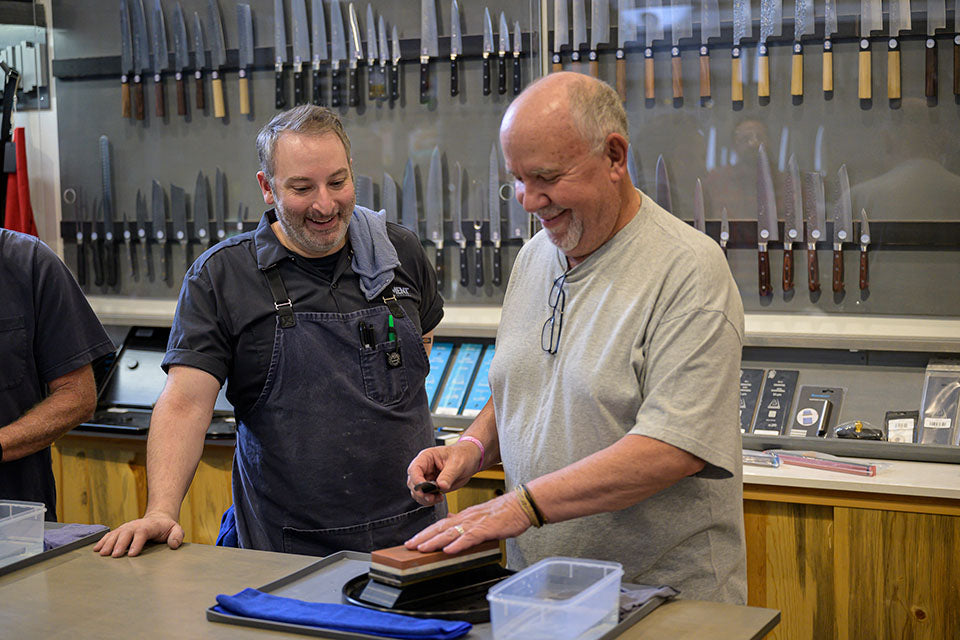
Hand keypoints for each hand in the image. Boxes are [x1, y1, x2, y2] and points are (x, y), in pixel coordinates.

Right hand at [93, 512, 183, 556]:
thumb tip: (174, 544)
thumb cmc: (167, 528)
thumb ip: (177, 536)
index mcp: (149, 526)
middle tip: (115, 556)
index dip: (137, 543)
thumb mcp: (176, 530)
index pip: (142, 533)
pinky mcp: (120, 531)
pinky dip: (102, 542)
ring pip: (116, 534)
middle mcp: (135, 526)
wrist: (158, 519)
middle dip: (120, 544)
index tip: (132, 554)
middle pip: (126, 533)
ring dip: (108, 543)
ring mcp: (127, 528)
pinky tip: (96, 549)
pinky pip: (110, 536)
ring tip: (102, 554)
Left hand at [404, 491, 530, 553]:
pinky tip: (448, 550)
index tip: (414, 540)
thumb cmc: (504, 511)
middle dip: (423, 537)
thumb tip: (451, 518)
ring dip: (435, 541)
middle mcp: (466, 518)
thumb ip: (465, 517)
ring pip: (451, 532)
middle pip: (440, 528)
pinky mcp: (486, 529)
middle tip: (409, 545)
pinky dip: (458, 544)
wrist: (521, 504)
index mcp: (464, 516)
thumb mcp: (480, 513)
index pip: (440, 524)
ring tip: (422, 548)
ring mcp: (475, 523)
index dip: (426, 533)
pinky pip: (470, 537)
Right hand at [406, 442, 480, 505]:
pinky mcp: (432, 487)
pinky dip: (430, 501)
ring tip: (438, 498)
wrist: (470, 460)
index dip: (416, 480)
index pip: (414, 469)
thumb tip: (441, 486)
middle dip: (420, 492)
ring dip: (424, 498)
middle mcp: (424, 468)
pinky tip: (439, 498)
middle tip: (431, 497)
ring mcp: (427, 478)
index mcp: (427, 457)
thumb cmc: (463, 455)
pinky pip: (425, 496)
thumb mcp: (457, 464)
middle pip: (412, 482)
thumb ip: (448, 475)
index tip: (424, 489)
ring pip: (416, 492)